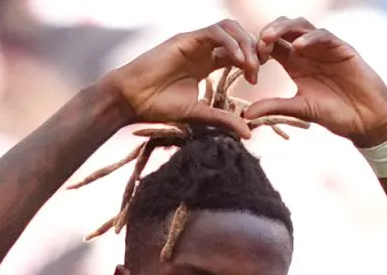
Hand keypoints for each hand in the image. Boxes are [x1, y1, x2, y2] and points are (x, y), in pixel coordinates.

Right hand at [101, 20, 259, 137]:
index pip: (237, 53)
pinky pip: (215, 32)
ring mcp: (194, 42)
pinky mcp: (186, 39)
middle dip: (252, 51)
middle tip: (256, 73)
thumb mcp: (198, 114)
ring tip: (249, 66)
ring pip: (229, 29)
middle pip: (238, 37)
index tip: (256, 81)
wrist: (131, 101)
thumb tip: (249, 134)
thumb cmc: (158, 107)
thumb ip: (223, 119)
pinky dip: (230, 43)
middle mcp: (202, 50)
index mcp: (206, 64)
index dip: (251, 62)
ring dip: (244, 44)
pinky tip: (236, 60)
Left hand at [244, 17, 386, 146]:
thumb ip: (274, 107)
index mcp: (294, 63)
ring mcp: (324, 48)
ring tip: (268, 40)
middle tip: (254, 47)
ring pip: (300, 25)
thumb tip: (245, 115)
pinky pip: (323, 36)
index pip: (270, 46)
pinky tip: (298, 48)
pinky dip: (309, 38)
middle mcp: (307, 51)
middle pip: (282, 29)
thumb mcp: (299, 109)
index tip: (245, 63)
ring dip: (282, 29)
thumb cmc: (335, 114)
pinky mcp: (342, 49)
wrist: (366, 120)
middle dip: (265, 33)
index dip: (255, 49)